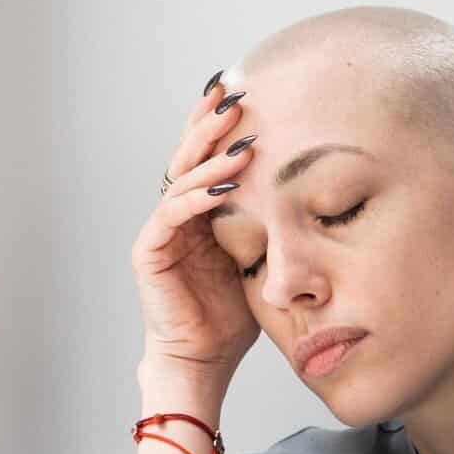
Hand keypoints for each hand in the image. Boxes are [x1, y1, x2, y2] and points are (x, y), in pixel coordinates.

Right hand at [132, 74, 261, 376]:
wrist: (204, 362)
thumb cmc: (233, 318)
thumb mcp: (258, 259)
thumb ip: (266, 223)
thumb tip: (305, 189)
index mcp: (198, 213)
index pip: (206, 157)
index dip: (220, 124)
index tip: (246, 90)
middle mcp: (175, 215)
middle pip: (188, 155)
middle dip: (210, 122)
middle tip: (236, 92)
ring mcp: (159, 231)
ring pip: (182, 178)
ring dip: (211, 156)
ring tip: (241, 136)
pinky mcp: (149, 252)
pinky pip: (172, 213)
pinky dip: (198, 196)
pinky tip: (224, 184)